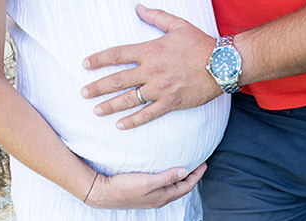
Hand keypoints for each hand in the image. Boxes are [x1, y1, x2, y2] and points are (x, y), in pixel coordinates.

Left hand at [81, 4, 221, 129]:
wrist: (221, 65)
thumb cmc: (200, 44)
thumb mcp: (177, 25)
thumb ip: (156, 17)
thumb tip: (138, 8)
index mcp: (151, 51)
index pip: (118, 54)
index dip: (99, 59)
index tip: (85, 64)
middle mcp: (151, 71)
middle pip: (118, 80)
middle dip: (98, 86)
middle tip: (83, 93)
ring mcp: (160, 89)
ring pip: (129, 99)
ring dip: (110, 105)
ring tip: (96, 110)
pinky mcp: (171, 103)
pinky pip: (148, 114)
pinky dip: (133, 120)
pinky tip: (120, 124)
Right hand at [85, 163, 206, 208]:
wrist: (103, 193)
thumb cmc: (124, 187)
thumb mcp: (148, 181)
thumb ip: (167, 177)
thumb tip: (184, 172)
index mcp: (162, 197)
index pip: (186, 187)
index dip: (196, 176)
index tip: (204, 164)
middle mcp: (159, 199)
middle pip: (181, 188)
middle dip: (191, 177)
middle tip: (198, 164)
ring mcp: (151, 198)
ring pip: (172, 188)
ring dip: (180, 178)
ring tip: (185, 167)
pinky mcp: (143, 194)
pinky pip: (162, 187)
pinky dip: (169, 179)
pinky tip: (165, 172)